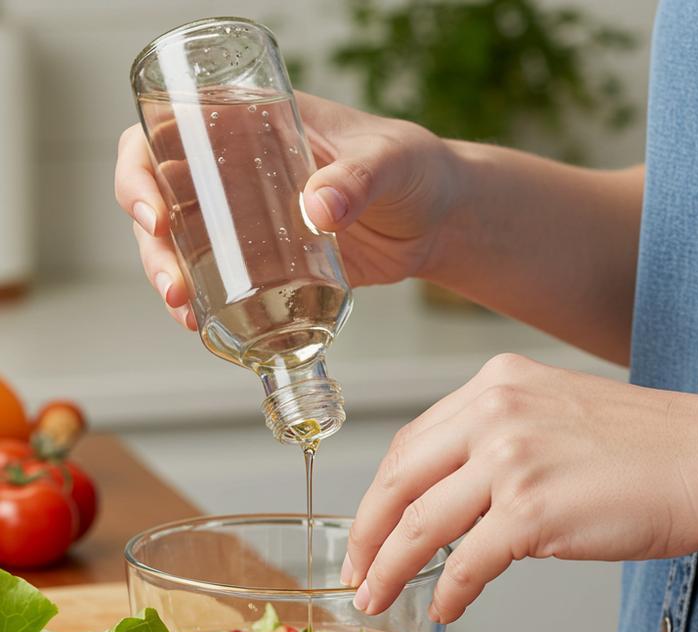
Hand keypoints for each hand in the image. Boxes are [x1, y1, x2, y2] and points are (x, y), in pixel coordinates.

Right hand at [113, 92, 459, 328]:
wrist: (441, 220)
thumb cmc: (416, 169)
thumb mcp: (390, 162)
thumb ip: (359, 178)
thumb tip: (319, 208)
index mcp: (252, 123)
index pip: (171, 131)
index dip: (142, 167)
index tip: (154, 212)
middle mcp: (239, 169)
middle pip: (164, 196)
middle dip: (153, 242)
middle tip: (173, 284)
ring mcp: (251, 219)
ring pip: (184, 242)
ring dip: (171, 277)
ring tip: (186, 313)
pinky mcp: (270, 262)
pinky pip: (221, 278)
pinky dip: (207, 302)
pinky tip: (204, 326)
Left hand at [343, 354, 697, 622]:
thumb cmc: (650, 446)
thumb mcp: (557, 415)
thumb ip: (500, 444)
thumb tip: (456, 502)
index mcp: (496, 385)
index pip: (412, 442)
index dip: (382, 493)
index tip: (371, 526)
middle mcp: (495, 412)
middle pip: (400, 480)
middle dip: (369, 533)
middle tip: (357, 571)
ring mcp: (512, 459)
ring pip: (422, 525)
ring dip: (392, 569)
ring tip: (378, 599)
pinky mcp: (534, 510)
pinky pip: (468, 563)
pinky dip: (449, 592)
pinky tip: (446, 608)